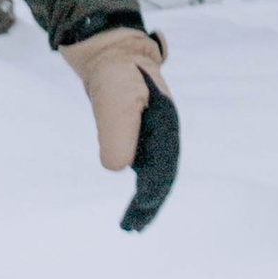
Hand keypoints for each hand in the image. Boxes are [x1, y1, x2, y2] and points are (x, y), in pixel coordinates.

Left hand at [58, 23, 177, 227]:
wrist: (110, 50)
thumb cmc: (114, 72)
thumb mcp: (114, 99)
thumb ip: (117, 131)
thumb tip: (118, 168)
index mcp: (166, 124)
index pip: (164, 167)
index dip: (153, 191)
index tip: (140, 208)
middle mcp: (166, 131)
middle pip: (163, 175)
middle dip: (150, 203)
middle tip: (133, 228)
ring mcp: (156, 132)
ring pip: (156, 172)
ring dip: (147, 198)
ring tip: (132, 224)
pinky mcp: (142, 132)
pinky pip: (146, 164)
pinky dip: (141, 182)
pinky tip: (134, 199)